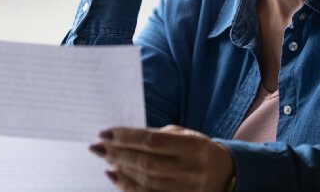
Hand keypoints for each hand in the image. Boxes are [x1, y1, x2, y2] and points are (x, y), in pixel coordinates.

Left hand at [89, 125, 234, 191]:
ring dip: (120, 169)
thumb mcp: (184, 134)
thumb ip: (158, 136)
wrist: (221, 172)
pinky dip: (127, 186)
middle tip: (98, 146)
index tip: (106, 133)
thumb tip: (122, 137)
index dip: (127, 137)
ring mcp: (186, 189)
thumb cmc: (196, 148)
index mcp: (194, 145)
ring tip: (104, 158)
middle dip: (118, 153)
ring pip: (146, 181)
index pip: (153, 140)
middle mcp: (190, 168)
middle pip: (147, 162)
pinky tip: (114, 175)